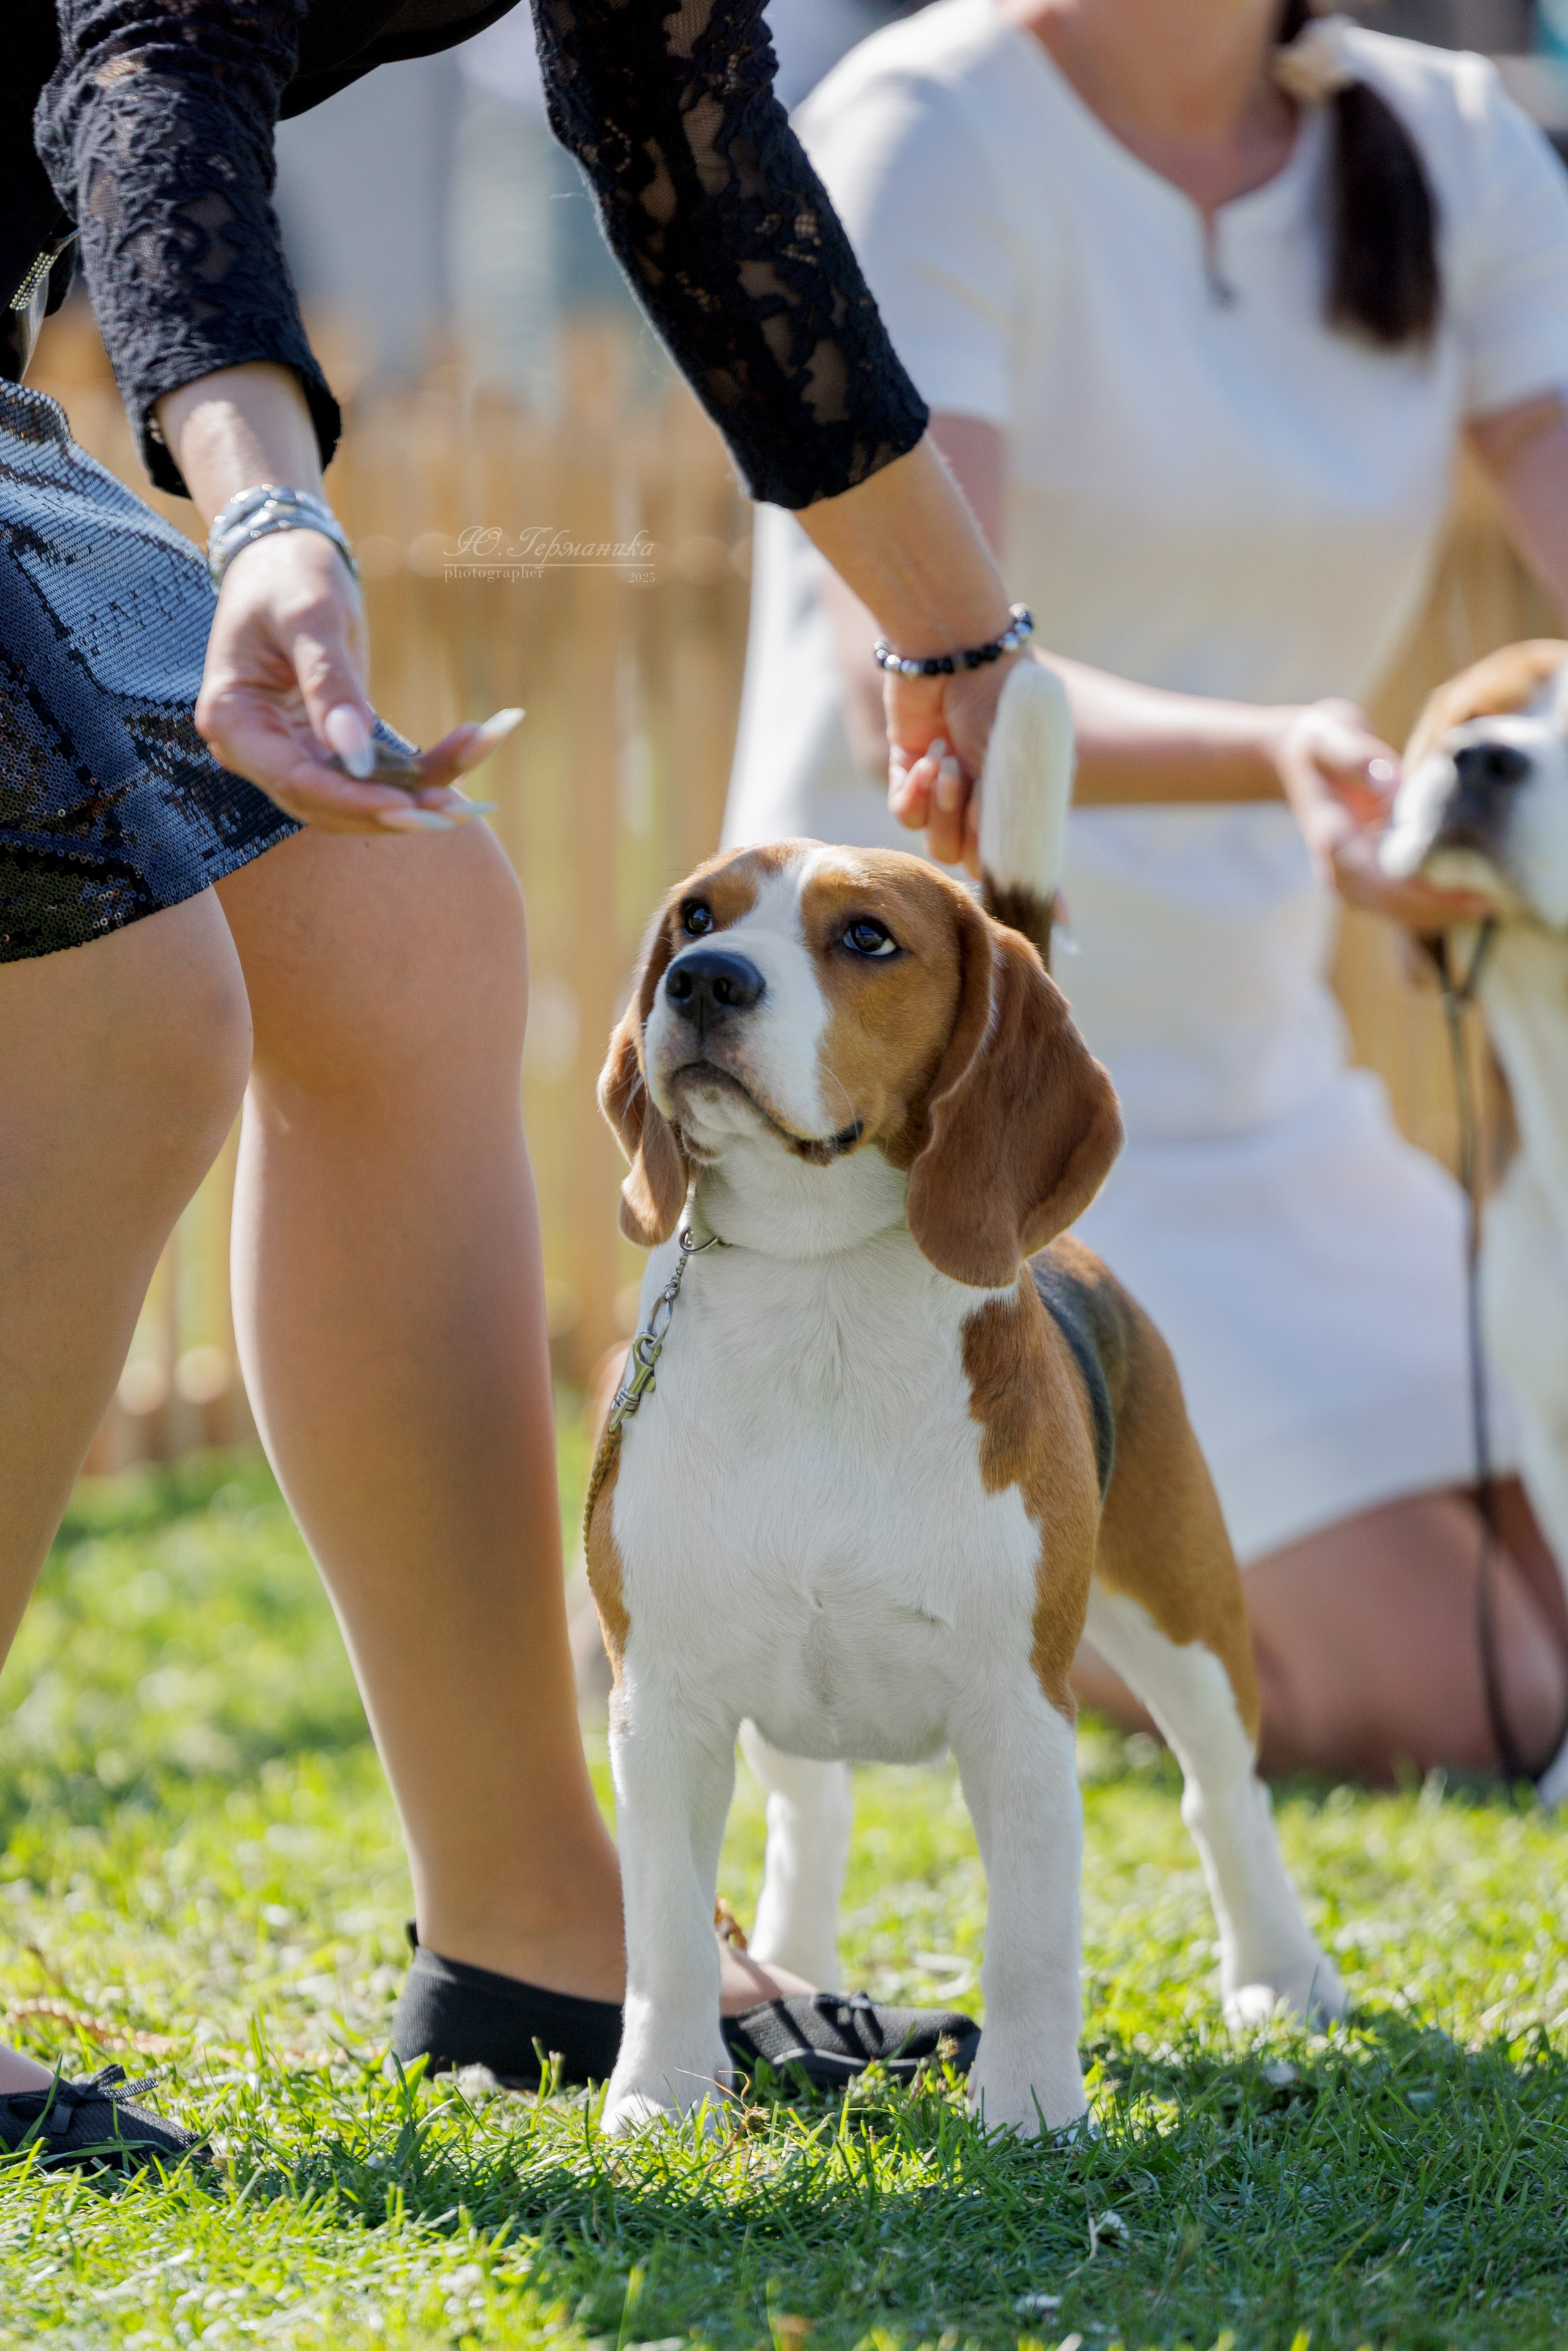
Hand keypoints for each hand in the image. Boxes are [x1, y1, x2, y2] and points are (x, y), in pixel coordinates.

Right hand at [194, 529, 516, 832]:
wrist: (284, 557)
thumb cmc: (287, 575)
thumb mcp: (309, 615)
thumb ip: (329, 681)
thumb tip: (356, 753)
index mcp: (234, 719)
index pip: (293, 781)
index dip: (352, 800)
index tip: (407, 806)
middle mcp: (258, 749)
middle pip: (327, 807)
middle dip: (394, 811)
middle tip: (459, 810)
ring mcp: (294, 752)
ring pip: (360, 799)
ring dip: (420, 794)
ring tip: (477, 772)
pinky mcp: (330, 748)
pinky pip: (380, 773)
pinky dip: (426, 768)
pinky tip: (477, 741)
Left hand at [885, 649, 1026, 871]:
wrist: (954, 651)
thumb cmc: (1000, 701)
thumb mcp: (1016, 766)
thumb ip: (1011, 822)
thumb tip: (1013, 880)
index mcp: (1021, 795)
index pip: (1024, 854)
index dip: (1030, 886)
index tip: (1058, 922)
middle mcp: (985, 796)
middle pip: (971, 857)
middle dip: (966, 829)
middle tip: (968, 786)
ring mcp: (947, 786)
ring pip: (936, 841)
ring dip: (940, 810)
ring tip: (945, 767)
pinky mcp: (909, 771)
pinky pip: (905, 814)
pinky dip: (912, 796)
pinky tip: (923, 763)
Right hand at [1270, 700, 1494, 930]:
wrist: (1296, 760)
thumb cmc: (1319, 745)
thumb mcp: (1332, 738)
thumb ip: (1359, 759)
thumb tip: (1392, 784)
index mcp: (1333, 843)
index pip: (1385, 883)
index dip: (1430, 895)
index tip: (1474, 894)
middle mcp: (1338, 872)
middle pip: (1396, 908)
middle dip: (1444, 910)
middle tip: (1496, 901)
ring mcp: (1350, 880)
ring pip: (1400, 913)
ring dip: (1442, 912)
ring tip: (1489, 901)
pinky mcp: (1365, 878)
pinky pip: (1401, 903)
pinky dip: (1434, 905)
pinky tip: (1467, 894)